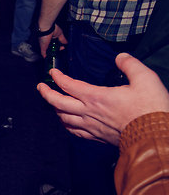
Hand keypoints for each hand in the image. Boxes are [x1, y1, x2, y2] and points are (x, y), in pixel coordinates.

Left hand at [36, 53, 168, 144]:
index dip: (58, 77)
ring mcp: (91, 127)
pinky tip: (67, 123)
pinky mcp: (97, 138)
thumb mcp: (145, 79)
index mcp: (96, 97)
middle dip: (46, 94)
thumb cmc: (150, 109)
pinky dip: (66, 125)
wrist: (154, 137)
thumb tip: (120, 57)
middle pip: (58, 103)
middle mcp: (89, 113)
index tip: (52, 72)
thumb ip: (130, 65)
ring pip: (64, 119)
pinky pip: (74, 132)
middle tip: (40, 87)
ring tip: (53, 104)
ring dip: (55, 110)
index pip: (69, 85)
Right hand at [38, 24, 66, 57]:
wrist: (46, 29)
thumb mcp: (42, 46)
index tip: (55, 53)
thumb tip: (44, 57)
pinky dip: (64, 41)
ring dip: (61, 46)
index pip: (50, 48)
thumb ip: (43, 52)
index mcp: (46, 42)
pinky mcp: (59, 34)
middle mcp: (50, 40)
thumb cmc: (43, 37)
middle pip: (55, 46)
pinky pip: (62, 38)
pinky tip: (66, 44)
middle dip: (58, 48)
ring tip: (63, 48)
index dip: (53, 51)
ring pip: (59, 43)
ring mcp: (55, 37)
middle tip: (61, 49)